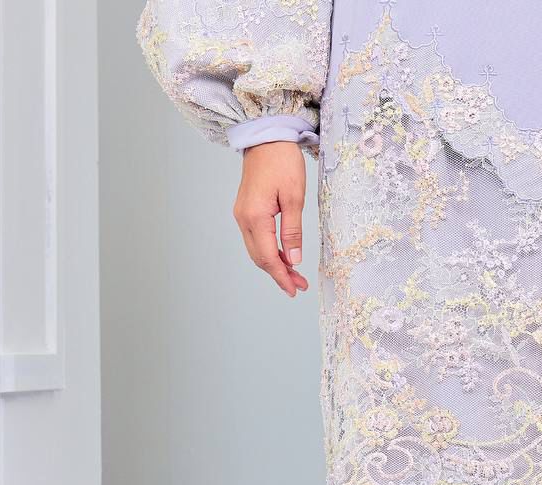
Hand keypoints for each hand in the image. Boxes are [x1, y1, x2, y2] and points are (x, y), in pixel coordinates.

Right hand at [233, 141, 308, 296]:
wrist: (266, 136)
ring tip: (295, 274)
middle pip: (260, 258)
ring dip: (275, 264)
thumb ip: (293, 231)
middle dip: (280, 274)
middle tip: (300, 285)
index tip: (295, 290)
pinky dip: (270, 251)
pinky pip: (256, 239)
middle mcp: (244, 219)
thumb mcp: (295, 197)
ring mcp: (242, 215)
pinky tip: (284, 256)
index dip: (282, 277)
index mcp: (256, 217)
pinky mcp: (246, 210)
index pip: (268, 257)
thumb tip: (294, 260)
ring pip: (257, 250)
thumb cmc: (282, 161)